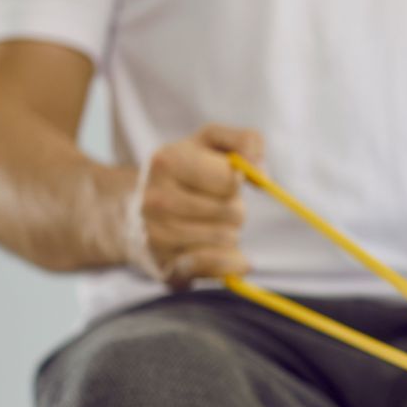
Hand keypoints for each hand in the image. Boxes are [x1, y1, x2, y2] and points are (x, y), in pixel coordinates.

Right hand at [125, 124, 263, 287]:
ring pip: (226, 238)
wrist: (144, 204)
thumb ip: (246, 141)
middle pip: (231, 212)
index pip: (230, 180)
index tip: (223, 179)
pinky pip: (215, 265)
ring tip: (212, 222)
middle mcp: (156, 199)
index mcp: (168, 160)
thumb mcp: (214, 141)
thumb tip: (262, 175)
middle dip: (236, 208)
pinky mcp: (166, 263)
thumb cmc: (190, 167)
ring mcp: (158, 234)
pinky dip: (230, 260)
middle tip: (217, 204)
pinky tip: (225, 251)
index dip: (237, 181)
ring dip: (231, 231)